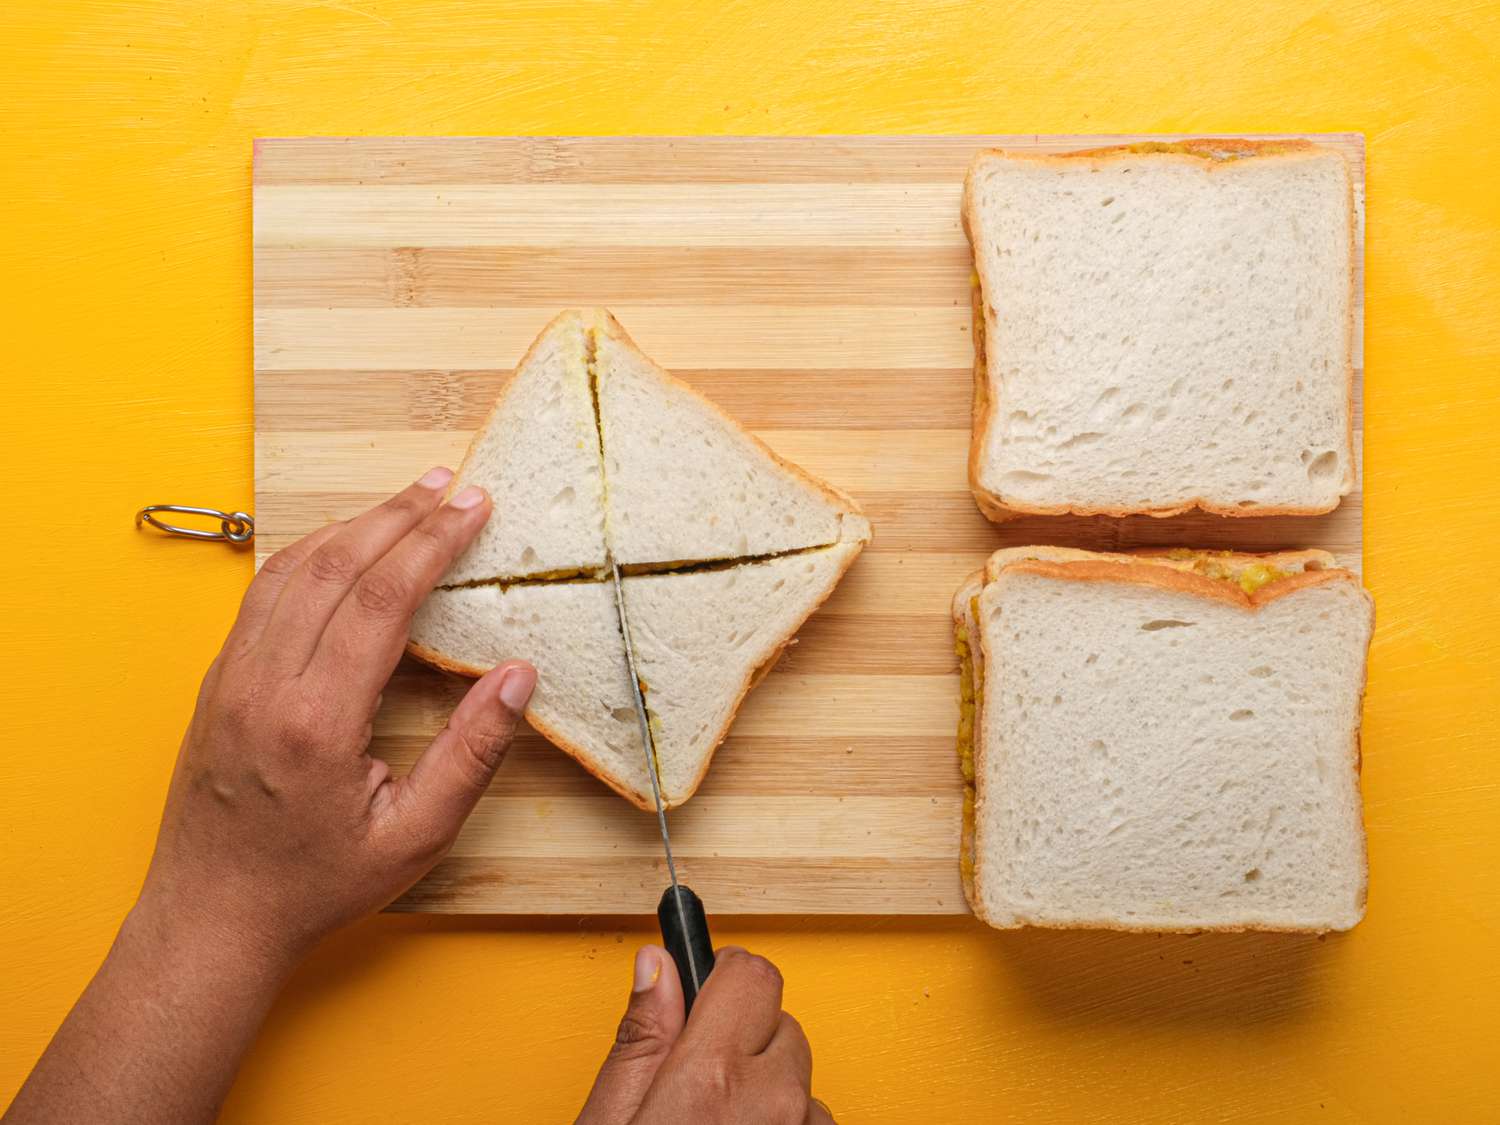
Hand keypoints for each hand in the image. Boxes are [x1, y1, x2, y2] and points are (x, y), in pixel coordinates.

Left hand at [5, 470, 537, 1124]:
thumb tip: (517, 678)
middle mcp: (263, 685)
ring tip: (406, 501)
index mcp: (317, 720)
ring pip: (291, 570)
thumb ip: (471, 754)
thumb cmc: (314, 885)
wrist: (212, 918)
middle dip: (399, 515)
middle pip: (335, 566)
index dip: (433, 543)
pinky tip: (342, 545)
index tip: (473, 507)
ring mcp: (230, 679)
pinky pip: (262, 595)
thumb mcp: (415, 837)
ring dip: (353, 525)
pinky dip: (309, 554)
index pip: (382, 599)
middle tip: (449, 484)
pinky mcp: (217, 682)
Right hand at [578, 946, 834, 1124]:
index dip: (724, 975)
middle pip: (779, 1023)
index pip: (752, 974)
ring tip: (720, 1122)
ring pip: (798, 1076)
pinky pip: (811, 1117)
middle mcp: (772, 1103)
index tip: (708, 985)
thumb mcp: (610, 1120)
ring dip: (768, 1088)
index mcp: (712, 1079)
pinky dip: (786, 1123)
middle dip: (744, 1038)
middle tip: (699, 1078)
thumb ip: (642, 1038)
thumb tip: (657, 964)